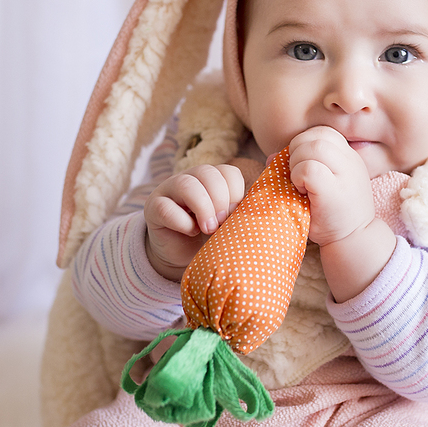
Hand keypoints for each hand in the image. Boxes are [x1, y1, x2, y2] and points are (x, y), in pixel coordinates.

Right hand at [144, 164, 245, 280]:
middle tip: (222, 224)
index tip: (235, 214)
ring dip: (203, 208)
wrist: (183, 255)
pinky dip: (182, 222)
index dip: (236, 193)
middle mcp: (190, 178)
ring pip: (186, 184)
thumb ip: (246, 208)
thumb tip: (274, 197)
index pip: (228, 172)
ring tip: (209, 229)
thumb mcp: (231, 221)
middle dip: (220, 200)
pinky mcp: (153, 208)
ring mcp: (169, 190)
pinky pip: (166, 208)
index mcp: (213, 179)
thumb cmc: (212, 236)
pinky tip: (190, 232)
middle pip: (208, 173)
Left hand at [288, 126, 395, 301]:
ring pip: (314, 147)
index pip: (323, 133)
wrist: (354, 241)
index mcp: (349, 157)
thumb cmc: (333, 215)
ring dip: (297, 164)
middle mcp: (351, 162)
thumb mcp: (321, 185)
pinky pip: (310, 169)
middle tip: (296, 176)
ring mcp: (346, 176)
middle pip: (317, 136)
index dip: (304, 143)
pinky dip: (298, 176)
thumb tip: (270, 157)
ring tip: (299, 184)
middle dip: (297, 151)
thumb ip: (301, 166)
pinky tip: (301, 191)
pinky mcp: (335, 192)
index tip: (301, 166)